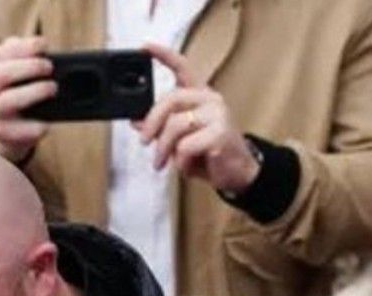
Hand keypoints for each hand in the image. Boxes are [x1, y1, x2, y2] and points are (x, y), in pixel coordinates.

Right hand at [0, 36, 56, 163]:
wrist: (10, 130)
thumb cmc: (22, 92)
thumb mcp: (23, 71)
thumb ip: (31, 58)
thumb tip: (55, 56)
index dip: (22, 47)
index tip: (44, 45)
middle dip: (27, 67)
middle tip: (49, 67)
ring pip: (4, 102)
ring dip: (32, 93)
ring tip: (52, 88)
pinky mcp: (3, 133)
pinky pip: (14, 130)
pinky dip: (33, 126)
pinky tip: (46, 123)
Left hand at [135, 43, 261, 193]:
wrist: (235, 171)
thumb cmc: (207, 152)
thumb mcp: (178, 138)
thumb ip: (160, 127)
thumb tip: (136, 121)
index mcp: (199, 96)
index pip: (182, 68)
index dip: (164, 56)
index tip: (146, 47)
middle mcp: (210, 99)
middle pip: (170, 99)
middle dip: (151, 123)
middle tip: (144, 141)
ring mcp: (218, 114)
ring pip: (175, 126)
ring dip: (164, 149)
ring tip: (164, 162)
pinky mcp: (220, 133)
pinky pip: (185, 146)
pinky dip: (180, 161)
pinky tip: (188, 164)